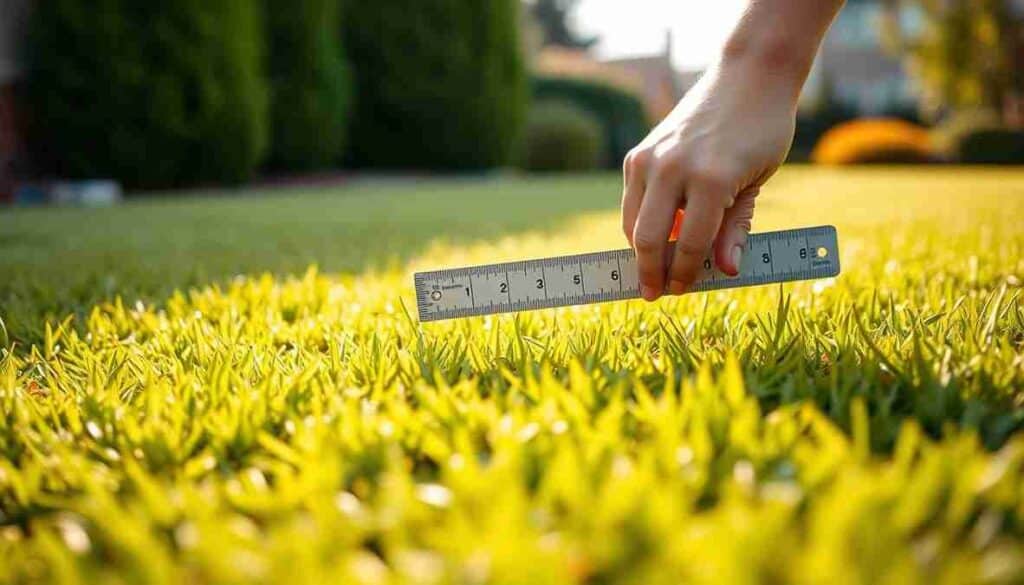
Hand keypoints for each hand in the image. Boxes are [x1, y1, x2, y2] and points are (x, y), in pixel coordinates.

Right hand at [621, 60, 798, 300]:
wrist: (747, 78)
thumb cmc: (761, 132)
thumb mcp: (756, 183)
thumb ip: (735, 229)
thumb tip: (725, 271)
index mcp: (710, 179)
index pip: (688, 244)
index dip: (683, 274)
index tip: (681, 291)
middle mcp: (673, 168)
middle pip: (646, 238)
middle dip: (649, 271)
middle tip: (654, 292)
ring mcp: (650, 158)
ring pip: (631, 222)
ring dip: (640, 249)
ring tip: (656, 266)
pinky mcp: (638, 153)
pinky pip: (631, 200)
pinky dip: (639, 221)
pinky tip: (659, 230)